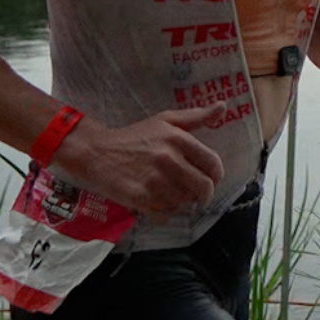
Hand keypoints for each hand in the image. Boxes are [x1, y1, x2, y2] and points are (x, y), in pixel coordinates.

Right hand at [50, 106, 225, 215]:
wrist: (97, 152)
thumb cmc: (134, 136)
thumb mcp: (165, 120)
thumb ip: (196, 116)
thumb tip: (223, 107)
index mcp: (178, 139)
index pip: (212, 164)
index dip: (216, 176)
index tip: (211, 179)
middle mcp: (169, 159)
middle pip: (203, 187)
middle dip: (204, 194)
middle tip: (198, 195)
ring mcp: (155, 180)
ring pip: (185, 202)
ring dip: (183, 201)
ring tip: (172, 193)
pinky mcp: (142, 198)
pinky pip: (166, 212)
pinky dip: (166, 211)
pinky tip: (158, 200)